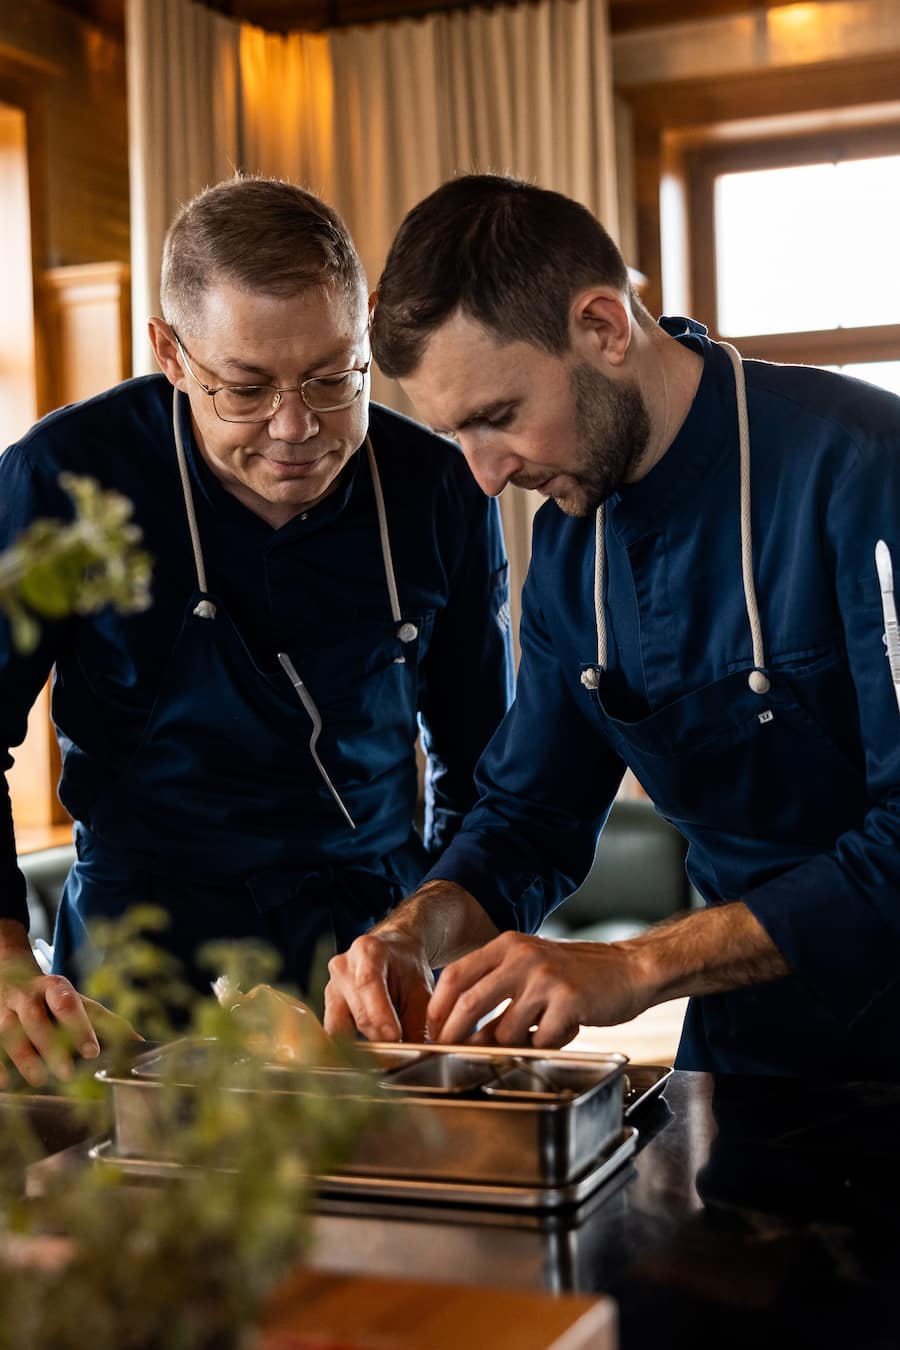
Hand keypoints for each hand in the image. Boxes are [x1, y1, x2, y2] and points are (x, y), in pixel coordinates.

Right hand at [0, 954, 99, 1087]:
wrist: (9, 975)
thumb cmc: (51, 997)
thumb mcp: (77, 1001)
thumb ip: (104, 1020)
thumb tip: (138, 1041)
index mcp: (54, 987)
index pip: (67, 1003)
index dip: (79, 1026)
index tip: (92, 1051)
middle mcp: (26, 996)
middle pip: (35, 1017)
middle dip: (51, 1045)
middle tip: (67, 1072)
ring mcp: (4, 1009)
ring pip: (8, 1030)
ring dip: (24, 1056)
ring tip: (39, 1079)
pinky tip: (5, 1084)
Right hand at [323, 928, 434, 1042]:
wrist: (394, 954)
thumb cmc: (408, 970)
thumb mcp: (421, 990)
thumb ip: (417, 1022)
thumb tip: (416, 1054)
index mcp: (368, 951)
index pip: (368, 984)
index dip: (381, 1015)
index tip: (396, 1037)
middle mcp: (343, 966)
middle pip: (356, 1010)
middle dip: (378, 1036)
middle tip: (398, 1051)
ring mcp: (331, 985)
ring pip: (340, 1026)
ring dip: (363, 1043)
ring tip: (385, 1048)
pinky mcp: (328, 1005)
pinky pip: (334, 1031)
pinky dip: (352, 1044)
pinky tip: (370, 1049)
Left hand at [426, 932, 646, 1048]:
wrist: (629, 969)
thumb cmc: (575, 974)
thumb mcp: (530, 966)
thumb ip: (496, 988)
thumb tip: (460, 1029)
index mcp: (507, 945)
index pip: (456, 975)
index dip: (438, 1007)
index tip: (431, 1031)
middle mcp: (522, 956)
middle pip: (470, 1004)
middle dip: (455, 1036)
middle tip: (450, 1054)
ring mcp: (546, 978)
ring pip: (505, 1031)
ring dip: (513, 1045)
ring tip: (535, 1035)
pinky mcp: (569, 1001)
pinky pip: (541, 1041)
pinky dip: (547, 1045)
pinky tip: (563, 1031)